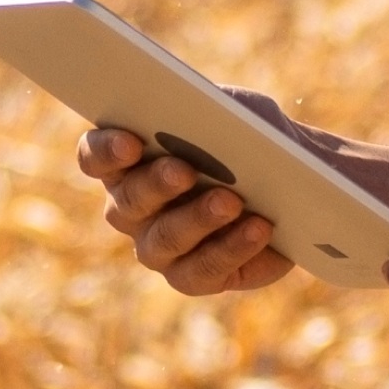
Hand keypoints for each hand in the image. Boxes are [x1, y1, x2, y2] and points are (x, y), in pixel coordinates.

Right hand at [76, 87, 296, 294]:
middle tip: (186, 170)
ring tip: (231, 201)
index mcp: (127, 162)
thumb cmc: (253, 139)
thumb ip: (221, 111)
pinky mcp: (192, 276)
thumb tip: (212, 119)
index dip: (106, 151)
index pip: (95, 157)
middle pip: (127, 201)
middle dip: (156, 184)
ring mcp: (157, 248)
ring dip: (197, 219)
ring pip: (163, 240)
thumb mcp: (241, 112)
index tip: (131, 141)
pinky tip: (259, 229)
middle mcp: (132, 209)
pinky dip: (232, 248)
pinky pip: (202, 270)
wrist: (293, 185)